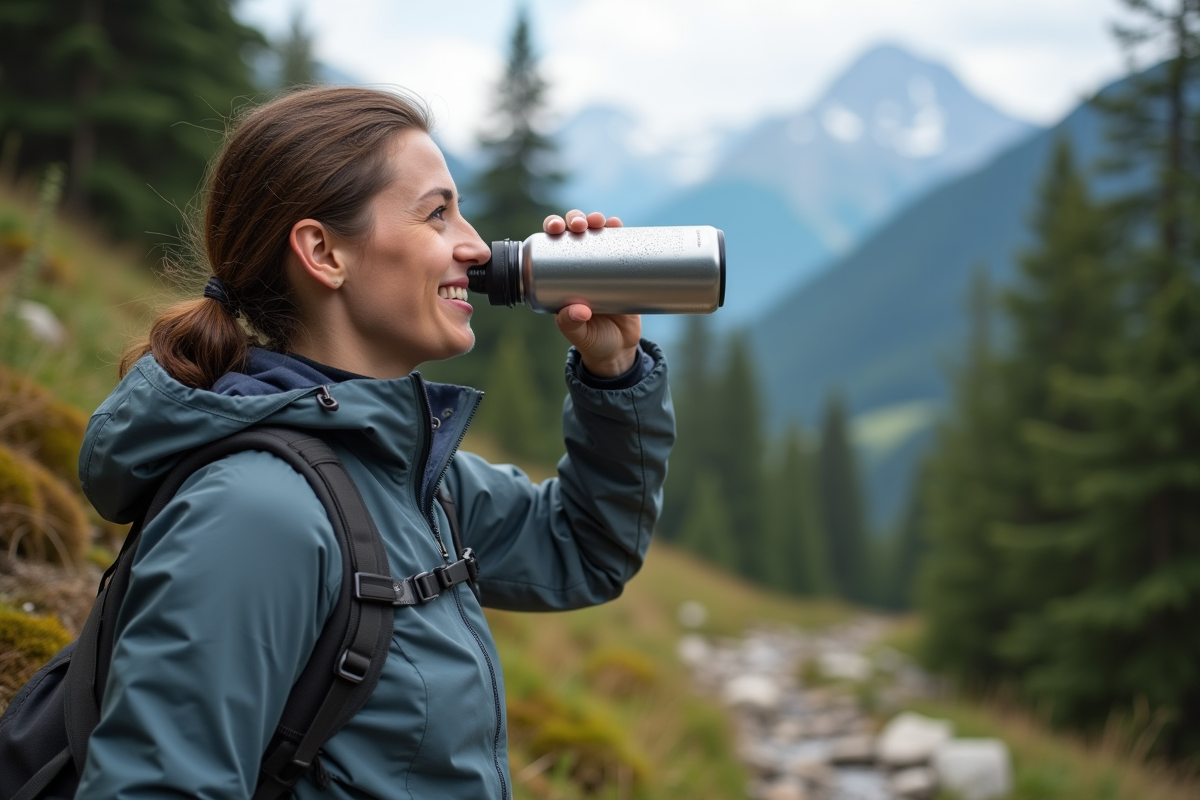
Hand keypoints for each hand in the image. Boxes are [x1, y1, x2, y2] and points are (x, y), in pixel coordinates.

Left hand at [543, 210, 641, 377]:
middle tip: (581, 225)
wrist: (620, 349)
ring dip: (596, 220)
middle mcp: (578, 266)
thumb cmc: (593, 341)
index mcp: (559, 277)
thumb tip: (578, 310)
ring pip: (596, 233)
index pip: (550, 245)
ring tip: (601, 222)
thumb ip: (572, 325)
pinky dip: (619, 231)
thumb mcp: (579, 335)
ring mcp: (601, 265)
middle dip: (574, 220)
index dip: (551, 230)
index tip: (555, 228)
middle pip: (573, 232)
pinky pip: (620, 244)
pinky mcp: (623, 269)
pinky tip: (618, 225)